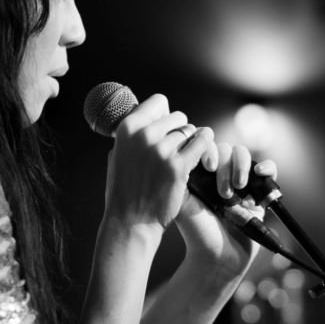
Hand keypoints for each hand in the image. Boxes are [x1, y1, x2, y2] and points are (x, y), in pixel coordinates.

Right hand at [102, 95, 216, 232]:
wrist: (131, 221)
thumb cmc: (124, 190)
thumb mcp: (119, 154)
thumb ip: (134, 135)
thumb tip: (149, 116)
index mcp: (128, 128)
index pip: (158, 102)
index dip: (165, 114)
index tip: (165, 126)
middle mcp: (145, 135)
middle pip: (178, 117)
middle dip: (179, 130)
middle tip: (176, 148)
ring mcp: (163, 150)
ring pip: (190, 132)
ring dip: (190, 143)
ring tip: (182, 159)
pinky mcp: (179, 166)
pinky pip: (202, 143)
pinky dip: (205, 145)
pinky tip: (205, 152)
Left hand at [175, 141, 278, 277]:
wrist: (218, 259)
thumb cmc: (197, 233)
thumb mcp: (181, 202)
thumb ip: (179, 175)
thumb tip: (182, 147)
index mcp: (200, 174)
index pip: (206, 146)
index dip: (209, 150)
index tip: (208, 166)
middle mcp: (219, 175)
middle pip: (226, 149)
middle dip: (226, 167)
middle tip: (223, 192)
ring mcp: (240, 183)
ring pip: (245, 155)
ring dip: (242, 166)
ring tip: (238, 189)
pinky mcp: (259, 194)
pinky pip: (268, 170)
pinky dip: (267, 168)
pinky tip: (260, 174)